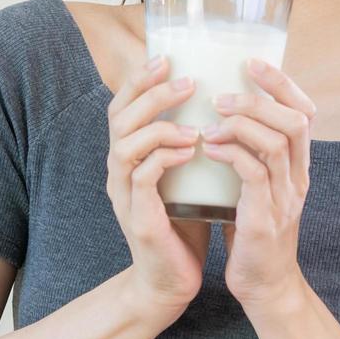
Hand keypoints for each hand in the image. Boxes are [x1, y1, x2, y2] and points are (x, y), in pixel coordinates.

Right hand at [104, 54, 211, 318]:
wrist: (172, 281)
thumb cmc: (184, 224)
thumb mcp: (188, 174)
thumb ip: (191, 142)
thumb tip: (220, 102)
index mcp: (129, 155)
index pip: (123, 106)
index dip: (140, 80)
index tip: (167, 57)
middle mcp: (119, 170)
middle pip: (119, 117)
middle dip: (151, 93)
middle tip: (186, 81)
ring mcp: (123, 194)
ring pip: (125, 144)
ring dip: (159, 126)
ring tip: (193, 123)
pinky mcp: (137, 217)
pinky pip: (141, 178)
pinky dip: (163, 159)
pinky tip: (189, 151)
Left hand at [199, 57, 316, 313]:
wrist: (266, 288)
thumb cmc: (254, 234)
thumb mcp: (259, 187)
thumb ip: (251, 155)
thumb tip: (225, 116)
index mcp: (298, 166)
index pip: (304, 111)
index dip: (281, 82)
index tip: (251, 62)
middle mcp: (298, 177)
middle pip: (295, 119)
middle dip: (260, 97)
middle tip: (221, 95)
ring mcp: (285, 197)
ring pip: (276, 141)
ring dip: (242, 123)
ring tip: (211, 120)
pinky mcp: (266, 218)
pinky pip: (254, 173)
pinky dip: (231, 154)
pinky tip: (209, 149)